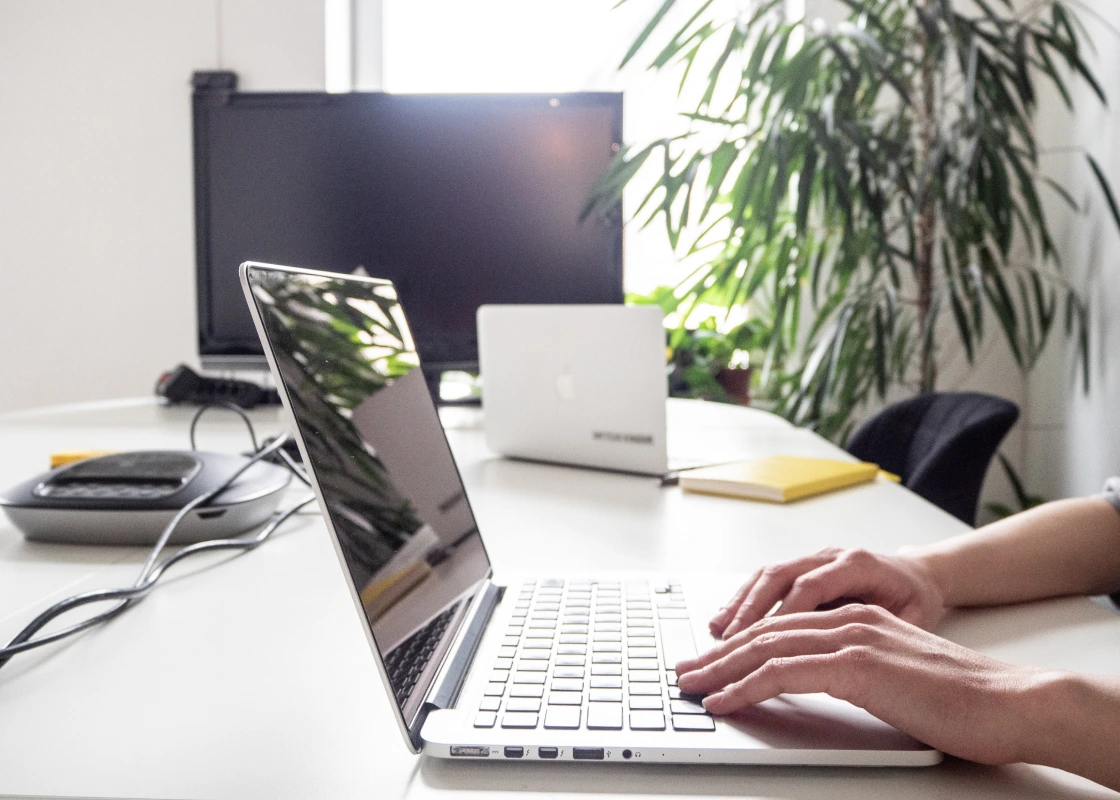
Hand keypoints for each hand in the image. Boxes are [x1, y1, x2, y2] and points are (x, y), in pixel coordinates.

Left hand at [678, 604, 1047, 764]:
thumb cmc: (958, 698)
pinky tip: (725, 701)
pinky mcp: (855, 665)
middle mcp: (846, 620)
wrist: (1008, 700)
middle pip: (763, 634)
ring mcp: (849, 639)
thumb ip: (855, 672)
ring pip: (764, 649)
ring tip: (691, 688)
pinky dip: (746, 687)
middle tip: (684, 674)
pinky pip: (783, 674)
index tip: (710, 664)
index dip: (739, 646)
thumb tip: (819, 686)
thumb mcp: (894, 678)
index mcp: (854, 620)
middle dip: (717, 655)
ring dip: (720, 670)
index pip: (780, 629)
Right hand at [709, 547, 946, 638]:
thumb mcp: (911, 618)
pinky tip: (725, 622)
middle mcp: (828, 556)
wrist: (919, 574)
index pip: (810, 586)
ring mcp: (812, 559)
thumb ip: (879, 630)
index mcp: (857, 564)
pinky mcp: (801, 569)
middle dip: (747, 613)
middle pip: (777, 578)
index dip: (783, 615)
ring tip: (717, 635)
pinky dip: (742, 601)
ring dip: (738, 606)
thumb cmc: (916, 600)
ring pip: (765, 577)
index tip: (764, 645)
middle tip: (725, 644)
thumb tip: (851, 655)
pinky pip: (765, 581)